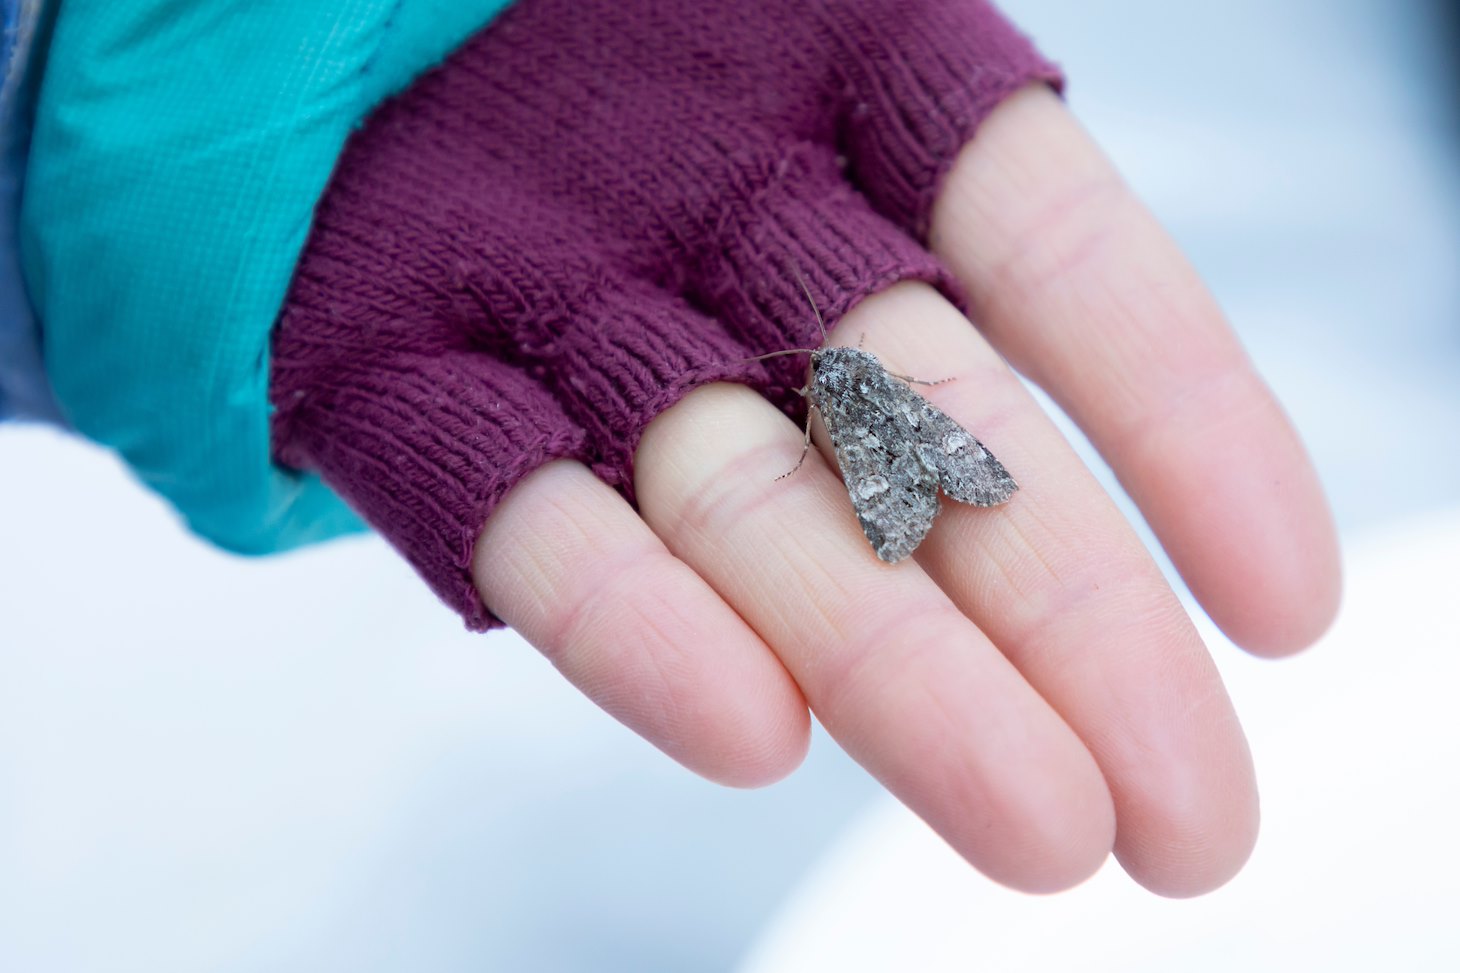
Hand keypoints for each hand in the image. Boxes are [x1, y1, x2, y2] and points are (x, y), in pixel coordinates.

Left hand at [471, 86, 1340, 896]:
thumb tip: (1005, 148)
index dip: (1184, 427)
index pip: (1053, 262)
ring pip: (758, 517)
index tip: (1283, 608)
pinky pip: (508, 515)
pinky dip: (622, 619)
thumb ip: (879, 29)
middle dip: (1073, 630)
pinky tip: (751, 730)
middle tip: (1184, 820)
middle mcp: (721, 221)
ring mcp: (564, 312)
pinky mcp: (382, 382)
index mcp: (833, 86)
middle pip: (936, 449)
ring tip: (1036, 826)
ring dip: (898, 676)